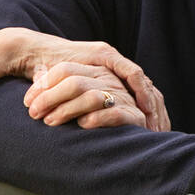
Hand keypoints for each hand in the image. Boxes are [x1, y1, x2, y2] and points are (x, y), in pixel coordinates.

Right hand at [3, 29, 168, 130]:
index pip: (138, 99)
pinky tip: (144, 104)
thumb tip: (91, 140)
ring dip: (151, 102)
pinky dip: (140, 88)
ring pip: (143, 82)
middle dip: (155, 112)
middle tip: (160, 133)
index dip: (147, 117)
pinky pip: (131, 72)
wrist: (34, 56)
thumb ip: (86, 115)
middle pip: (146, 91)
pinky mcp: (105, 54)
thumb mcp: (72, 105)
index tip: (153, 136)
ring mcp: (111, 59)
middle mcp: (114, 68)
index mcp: (109, 80)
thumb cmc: (47, 84)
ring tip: (155, 122)